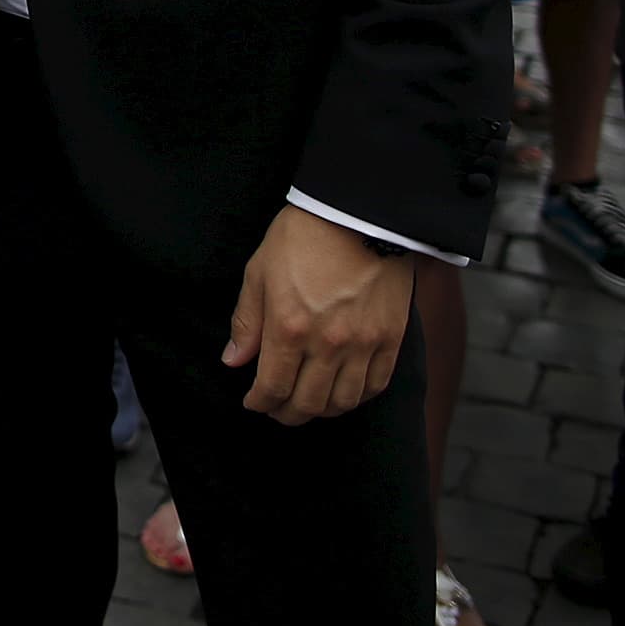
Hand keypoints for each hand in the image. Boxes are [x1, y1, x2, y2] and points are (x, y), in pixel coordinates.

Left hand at [222, 206, 412, 426]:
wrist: (358, 212)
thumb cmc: (303, 237)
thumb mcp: (260, 272)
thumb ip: (247, 321)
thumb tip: (233, 360)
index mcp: (288, 327)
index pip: (272, 388)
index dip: (259, 403)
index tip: (253, 402)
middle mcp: (327, 343)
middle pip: (307, 403)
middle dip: (286, 413)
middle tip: (277, 409)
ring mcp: (363, 343)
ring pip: (342, 402)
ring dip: (321, 411)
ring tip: (308, 402)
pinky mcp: (391, 338)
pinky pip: (375, 385)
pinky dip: (356, 397)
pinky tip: (342, 392)